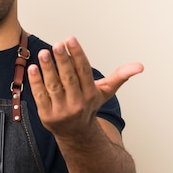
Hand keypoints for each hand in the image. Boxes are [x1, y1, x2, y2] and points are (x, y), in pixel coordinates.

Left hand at [27, 36, 143, 138]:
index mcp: (90, 94)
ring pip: (53, 86)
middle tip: (57, 44)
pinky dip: (36, 82)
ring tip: (43, 53)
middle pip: (69, 78)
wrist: (76, 134)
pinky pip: (40, 96)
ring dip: (48, 69)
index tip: (70, 39)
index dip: (77, 54)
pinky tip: (32, 67)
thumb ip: (120, 76)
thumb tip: (140, 66)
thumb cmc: (89, 106)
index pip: (84, 71)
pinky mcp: (47, 115)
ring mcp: (61, 110)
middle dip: (63, 60)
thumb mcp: (105, 92)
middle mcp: (77, 103)